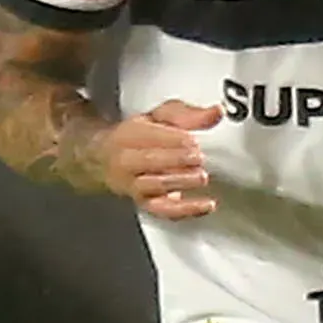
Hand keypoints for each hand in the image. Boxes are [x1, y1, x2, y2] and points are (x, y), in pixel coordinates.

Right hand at [105, 101, 222, 220]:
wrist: (106, 161)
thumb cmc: (138, 137)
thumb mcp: (160, 117)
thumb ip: (188, 115)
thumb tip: (216, 112)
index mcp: (128, 135)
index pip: (148, 136)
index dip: (172, 138)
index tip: (192, 139)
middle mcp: (127, 161)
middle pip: (149, 160)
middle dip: (176, 159)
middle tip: (197, 157)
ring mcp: (135, 184)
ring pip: (155, 185)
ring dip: (180, 181)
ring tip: (201, 176)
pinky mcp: (147, 203)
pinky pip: (165, 210)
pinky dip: (187, 210)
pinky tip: (205, 204)